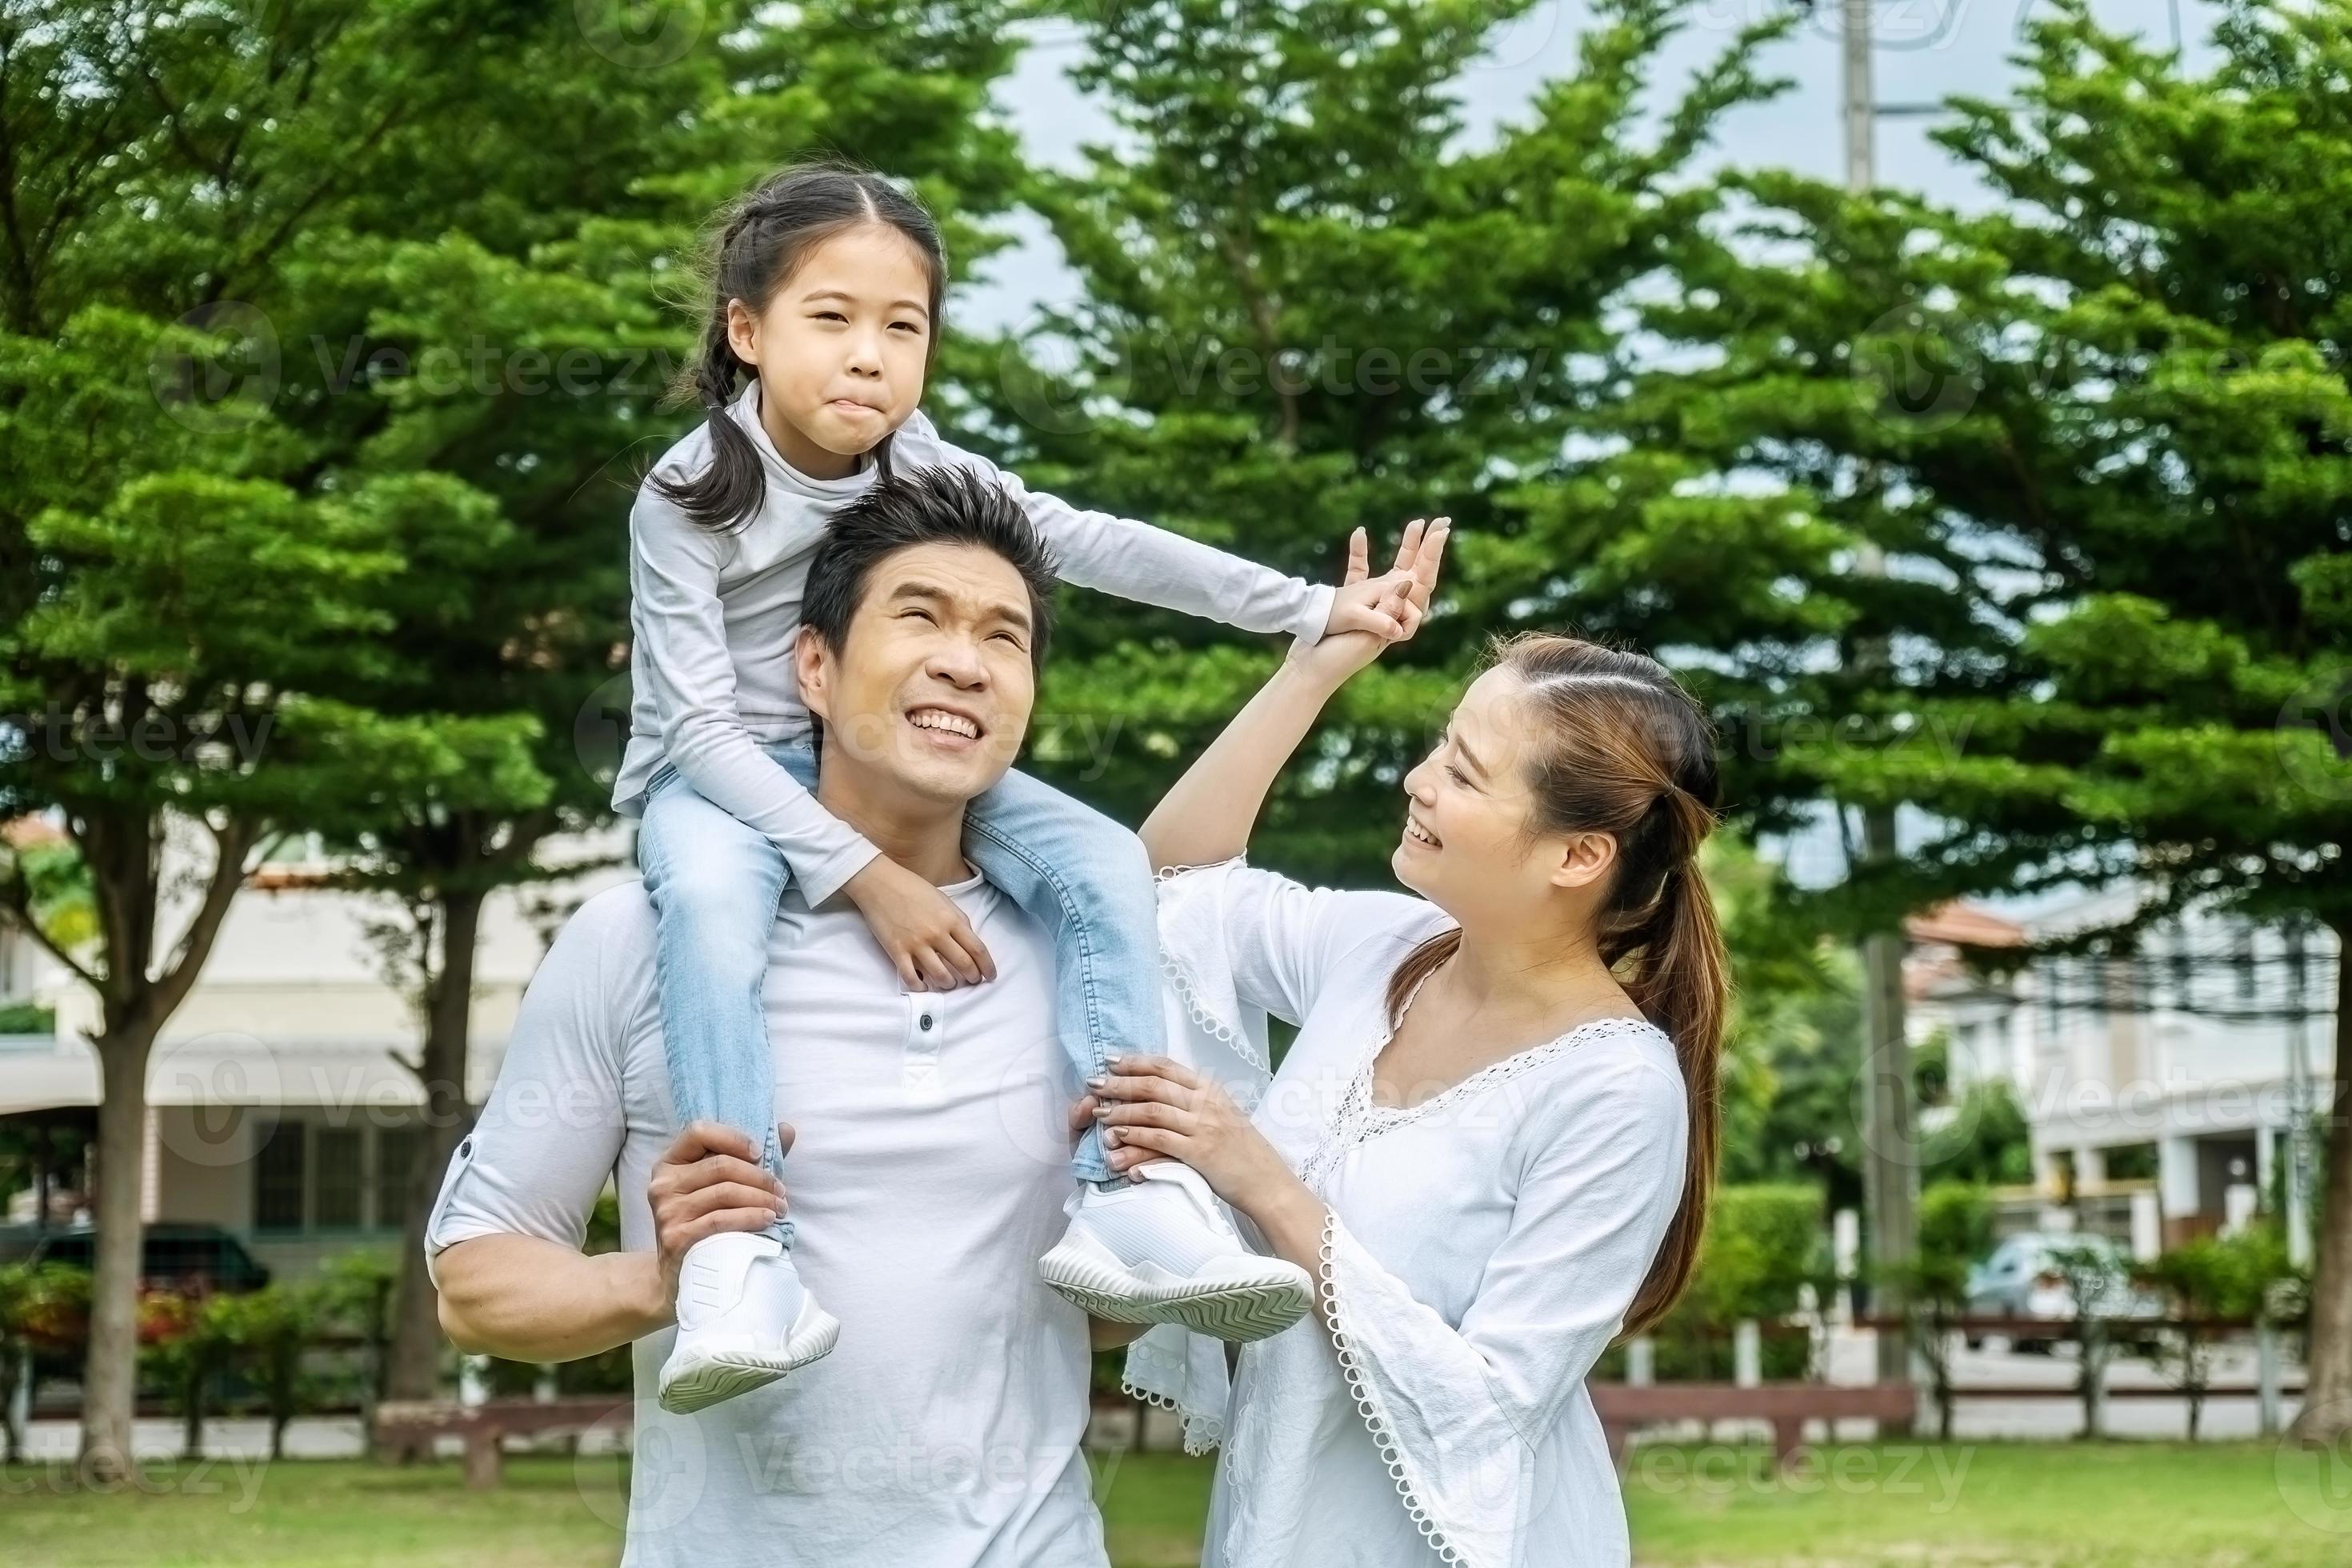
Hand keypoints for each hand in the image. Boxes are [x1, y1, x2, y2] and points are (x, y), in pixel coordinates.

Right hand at [648, 1120, 790, 1309]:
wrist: (679, 1274)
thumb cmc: (705, 1222)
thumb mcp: (719, 1186)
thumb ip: (750, 1158)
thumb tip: (787, 1130)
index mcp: (670, 1163)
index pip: (699, 1132)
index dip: (733, 1138)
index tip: (760, 1154)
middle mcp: (663, 1184)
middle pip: (721, 1165)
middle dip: (759, 1176)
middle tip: (781, 1190)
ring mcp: (668, 1211)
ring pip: (725, 1192)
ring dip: (761, 1198)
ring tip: (780, 1207)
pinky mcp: (676, 1237)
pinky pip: (721, 1220)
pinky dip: (750, 1217)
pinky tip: (768, 1219)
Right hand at [843, 854, 997, 990]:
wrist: (879, 882)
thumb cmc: (913, 888)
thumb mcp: (943, 900)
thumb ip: (958, 920)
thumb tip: (968, 942)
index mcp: (951, 919)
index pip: (977, 949)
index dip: (987, 966)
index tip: (990, 976)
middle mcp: (937, 933)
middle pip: (963, 964)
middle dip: (972, 978)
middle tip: (972, 981)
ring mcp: (916, 943)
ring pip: (941, 976)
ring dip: (949, 984)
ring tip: (949, 984)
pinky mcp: (897, 951)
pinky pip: (911, 977)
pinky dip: (920, 987)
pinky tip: (924, 986)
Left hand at [1087, 1054, 1294, 1213]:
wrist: (1266, 1180)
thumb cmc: (1241, 1150)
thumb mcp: (1222, 1114)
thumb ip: (1195, 1101)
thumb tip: (1160, 1090)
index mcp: (1210, 1089)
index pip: (1166, 1066)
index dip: (1135, 1062)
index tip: (1111, 1061)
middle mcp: (1206, 1103)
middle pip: (1153, 1085)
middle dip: (1120, 1083)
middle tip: (1095, 1084)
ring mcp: (1203, 1127)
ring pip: (1152, 1110)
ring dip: (1121, 1110)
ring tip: (1100, 1112)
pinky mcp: (1199, 1153)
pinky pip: (1159, 1140)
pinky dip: (1135, 1136)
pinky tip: (1117, 1136)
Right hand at [1298, 517, 1449, 683]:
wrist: (1309, 670)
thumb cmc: (1338, 657)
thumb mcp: (1365, 634)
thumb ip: (1385, 611)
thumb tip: (1406, 583)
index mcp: (1396, 616)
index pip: (1421, 581)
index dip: (1432, 555)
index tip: (1441, 531)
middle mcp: (1389, 609)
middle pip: (1415, 572)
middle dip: (1427, 546)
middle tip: (1442, 521)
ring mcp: (1372, 605)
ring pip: (1394, 570)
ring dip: (1406, 546)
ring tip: (1416, 522)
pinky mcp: (1351, 604)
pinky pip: (1359, 573)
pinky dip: (1360, 553)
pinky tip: (1360, 532)